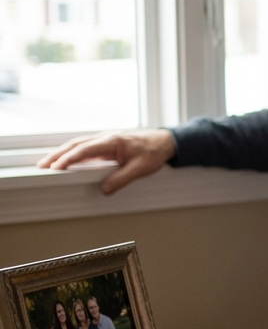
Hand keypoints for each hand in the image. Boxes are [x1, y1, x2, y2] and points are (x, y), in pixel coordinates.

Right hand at [37, 129, 176, 193]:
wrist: (163, 142)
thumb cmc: (153, 152)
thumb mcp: (140, 169)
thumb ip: (121, 179)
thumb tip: (104, 190)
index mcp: (112, 141)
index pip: (85, 149)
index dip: (69, 158)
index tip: (56, 166)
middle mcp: (105, 138)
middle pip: (75, 145)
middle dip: (57, 155)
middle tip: (42, 165)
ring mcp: (104, 140)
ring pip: (78, 145)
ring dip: (62, 153)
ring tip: (47, 163)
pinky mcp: (105, 145)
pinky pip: (85, 148)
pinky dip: (72, 153)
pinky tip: (65, 161)